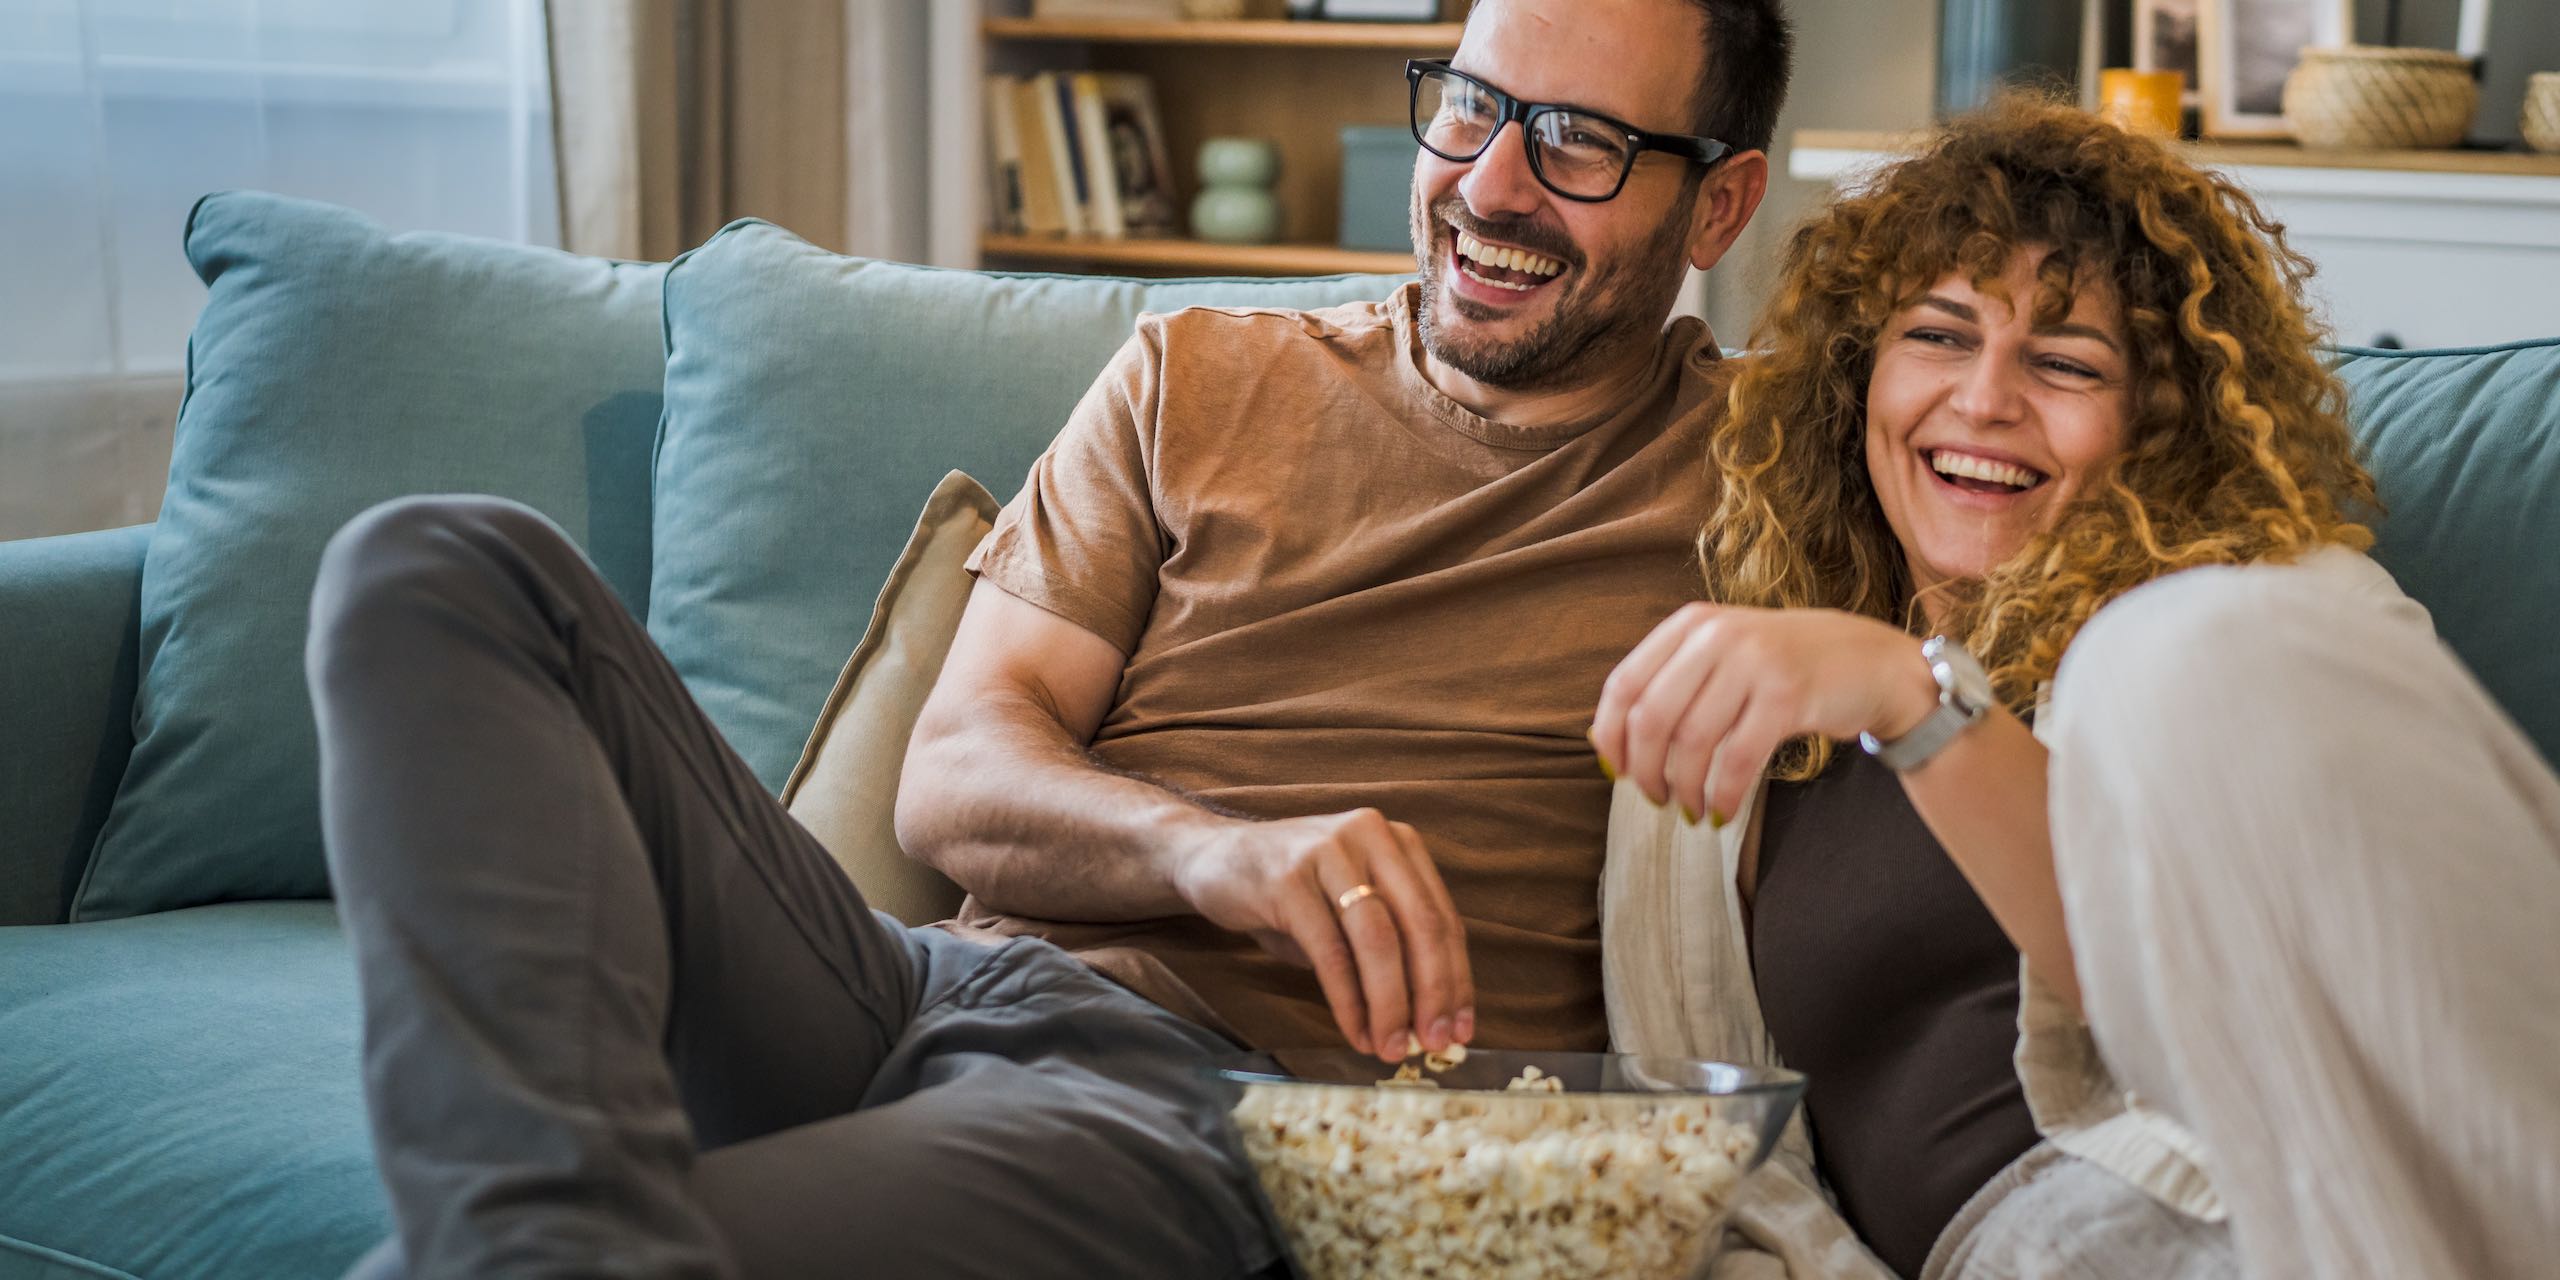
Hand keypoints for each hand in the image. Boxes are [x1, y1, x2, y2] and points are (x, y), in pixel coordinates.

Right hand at [1171, 809, 1473, 1061]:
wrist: (1211, 858)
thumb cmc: (1291, 893)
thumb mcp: (1349, 908)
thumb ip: (1389, 947)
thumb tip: (1427, 1019)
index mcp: (1397, 842)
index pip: (1441, 918)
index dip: (1457, 979)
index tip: (1462, 1028)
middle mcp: (1370, 836)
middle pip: (1419, 925)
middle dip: (1432, 993)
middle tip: (1434, 1044)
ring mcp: (1328, 852)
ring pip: (1378, 940)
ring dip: (1390, 1004)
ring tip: (1391, 1048)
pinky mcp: (1287, 879)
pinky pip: (1330, 952)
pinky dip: (1348, 1000)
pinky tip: (1355, 1032)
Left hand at [1589, 605, 1938, 825]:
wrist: (1870, 662)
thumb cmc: (1782, 669)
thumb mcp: (1722, 657)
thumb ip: (1670, 685)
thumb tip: (1603, 743)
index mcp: (1691, 624)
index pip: (1624, 684)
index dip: (1610, 737)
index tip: (1614, 774)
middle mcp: (1717, 635)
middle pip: (1652, 717)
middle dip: (1646, 770)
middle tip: (1655, 800)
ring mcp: (1754, 661)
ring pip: (1693, 741)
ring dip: (1685, 788)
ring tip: (1690, 811)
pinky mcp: (1788, 694)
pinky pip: (1737, 758)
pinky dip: (1722, 794)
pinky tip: (1720, 813)